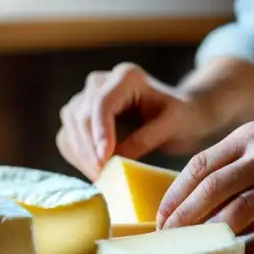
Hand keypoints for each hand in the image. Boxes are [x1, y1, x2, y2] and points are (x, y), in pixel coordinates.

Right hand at [56, 63, 212, 180]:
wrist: (184, 112)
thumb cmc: (184, 116)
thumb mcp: (173, 126)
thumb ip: (145, 139)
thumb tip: (115, 160)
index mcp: (126, 77)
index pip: (102, 103)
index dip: (100, 133)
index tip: (104, 160)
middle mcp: (102, 81)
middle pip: (81, 114)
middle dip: (89, 149)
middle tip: (102, 176)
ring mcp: (89, 95)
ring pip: (70, 124)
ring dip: (80, 153)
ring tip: (99, 176)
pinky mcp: (83, 112)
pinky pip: (69, 132)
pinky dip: (76, 153)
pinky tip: (92, 169)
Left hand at [155, 121, 253, 253]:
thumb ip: (232, 167)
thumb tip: (185, 203)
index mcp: (250, 137)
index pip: (200, 166)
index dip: (175, 195)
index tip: (160, 218)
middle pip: (212, 189)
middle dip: (184, 218)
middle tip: (167, 239)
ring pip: (238, 212)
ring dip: (211, 235)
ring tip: (194, 250)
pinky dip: (250, 249)